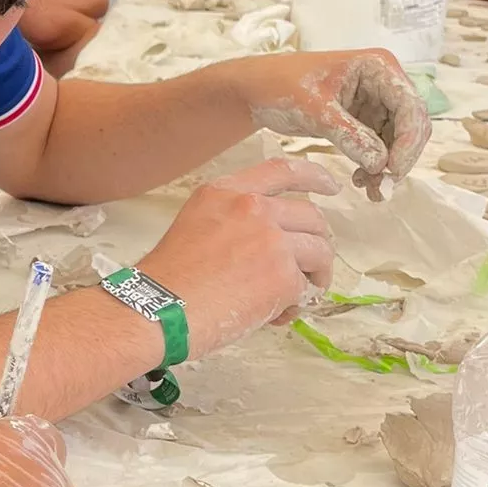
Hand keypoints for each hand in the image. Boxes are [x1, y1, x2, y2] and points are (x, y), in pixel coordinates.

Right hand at [141, 157, 338, 356]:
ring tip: (291, 298)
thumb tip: (273, 248)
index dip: (313, 176)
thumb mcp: (196, 227)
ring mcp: (271, 239)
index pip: (280, 170)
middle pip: (311, 215)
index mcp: (225, 193)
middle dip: (316, 243)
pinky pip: (306, 288)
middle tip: (309, 268)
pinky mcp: (283, 274)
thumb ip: (235, 223)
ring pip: (319, 251)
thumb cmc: (168, 281)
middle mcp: (252, 208)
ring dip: (314, 275)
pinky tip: (271, 316)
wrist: (157, 310)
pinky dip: (294, 305)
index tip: (330, 186)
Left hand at [239, 49, 429, 189]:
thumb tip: (381, 163)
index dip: (408, 140)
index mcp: (377, 66)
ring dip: (388, 167)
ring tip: (371, 191)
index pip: (410, 105)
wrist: (256, 92)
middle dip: (400, 157)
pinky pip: (380, 147)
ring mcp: (375, 103)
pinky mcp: (363, 122)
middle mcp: (383, 83)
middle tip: (384, 187)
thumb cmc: (280, 85)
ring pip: (397, 141)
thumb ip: (349, 134)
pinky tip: (363, 181)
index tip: (394, 169)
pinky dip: (376, 166)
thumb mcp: (314, 109)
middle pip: (410, 125)